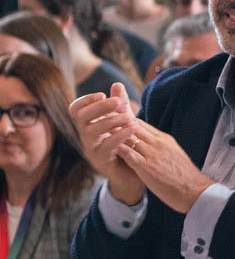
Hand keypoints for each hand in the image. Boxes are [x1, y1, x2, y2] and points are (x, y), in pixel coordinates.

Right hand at [70, 85, 147, 204]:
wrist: (135, 173)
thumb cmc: (128, 145)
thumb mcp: (125, 122)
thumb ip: (120, 105)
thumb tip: (117, 84)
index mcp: (89, 125)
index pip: (76, 109)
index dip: (85, 100)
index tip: (102, 94)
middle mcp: (86, 136)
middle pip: (82, 117)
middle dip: (99, 107)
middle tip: (118, 102)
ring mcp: (92, 150)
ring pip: (91, 132)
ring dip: (111, 121)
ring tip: (130, 117)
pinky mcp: (102, 162)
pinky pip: (105, 147)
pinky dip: (118, 136)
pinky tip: (132, 129)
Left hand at [104, 115, 211, 213]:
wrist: (195, 191)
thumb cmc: (185, 177)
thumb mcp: (174, 155)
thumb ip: (161, 148)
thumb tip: (151, 144)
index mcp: (165, 140)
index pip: (140, 124)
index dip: (124, 120)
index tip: (111, 118)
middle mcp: (158, 143)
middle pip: (133, 125)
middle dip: (116, 121)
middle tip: (99, 118)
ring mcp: (152, 154)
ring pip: (128, 136)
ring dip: (112, 132)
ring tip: (97, 129)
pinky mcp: (147, 167)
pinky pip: (127, 153)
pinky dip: (115, 147)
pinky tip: (104, 145)